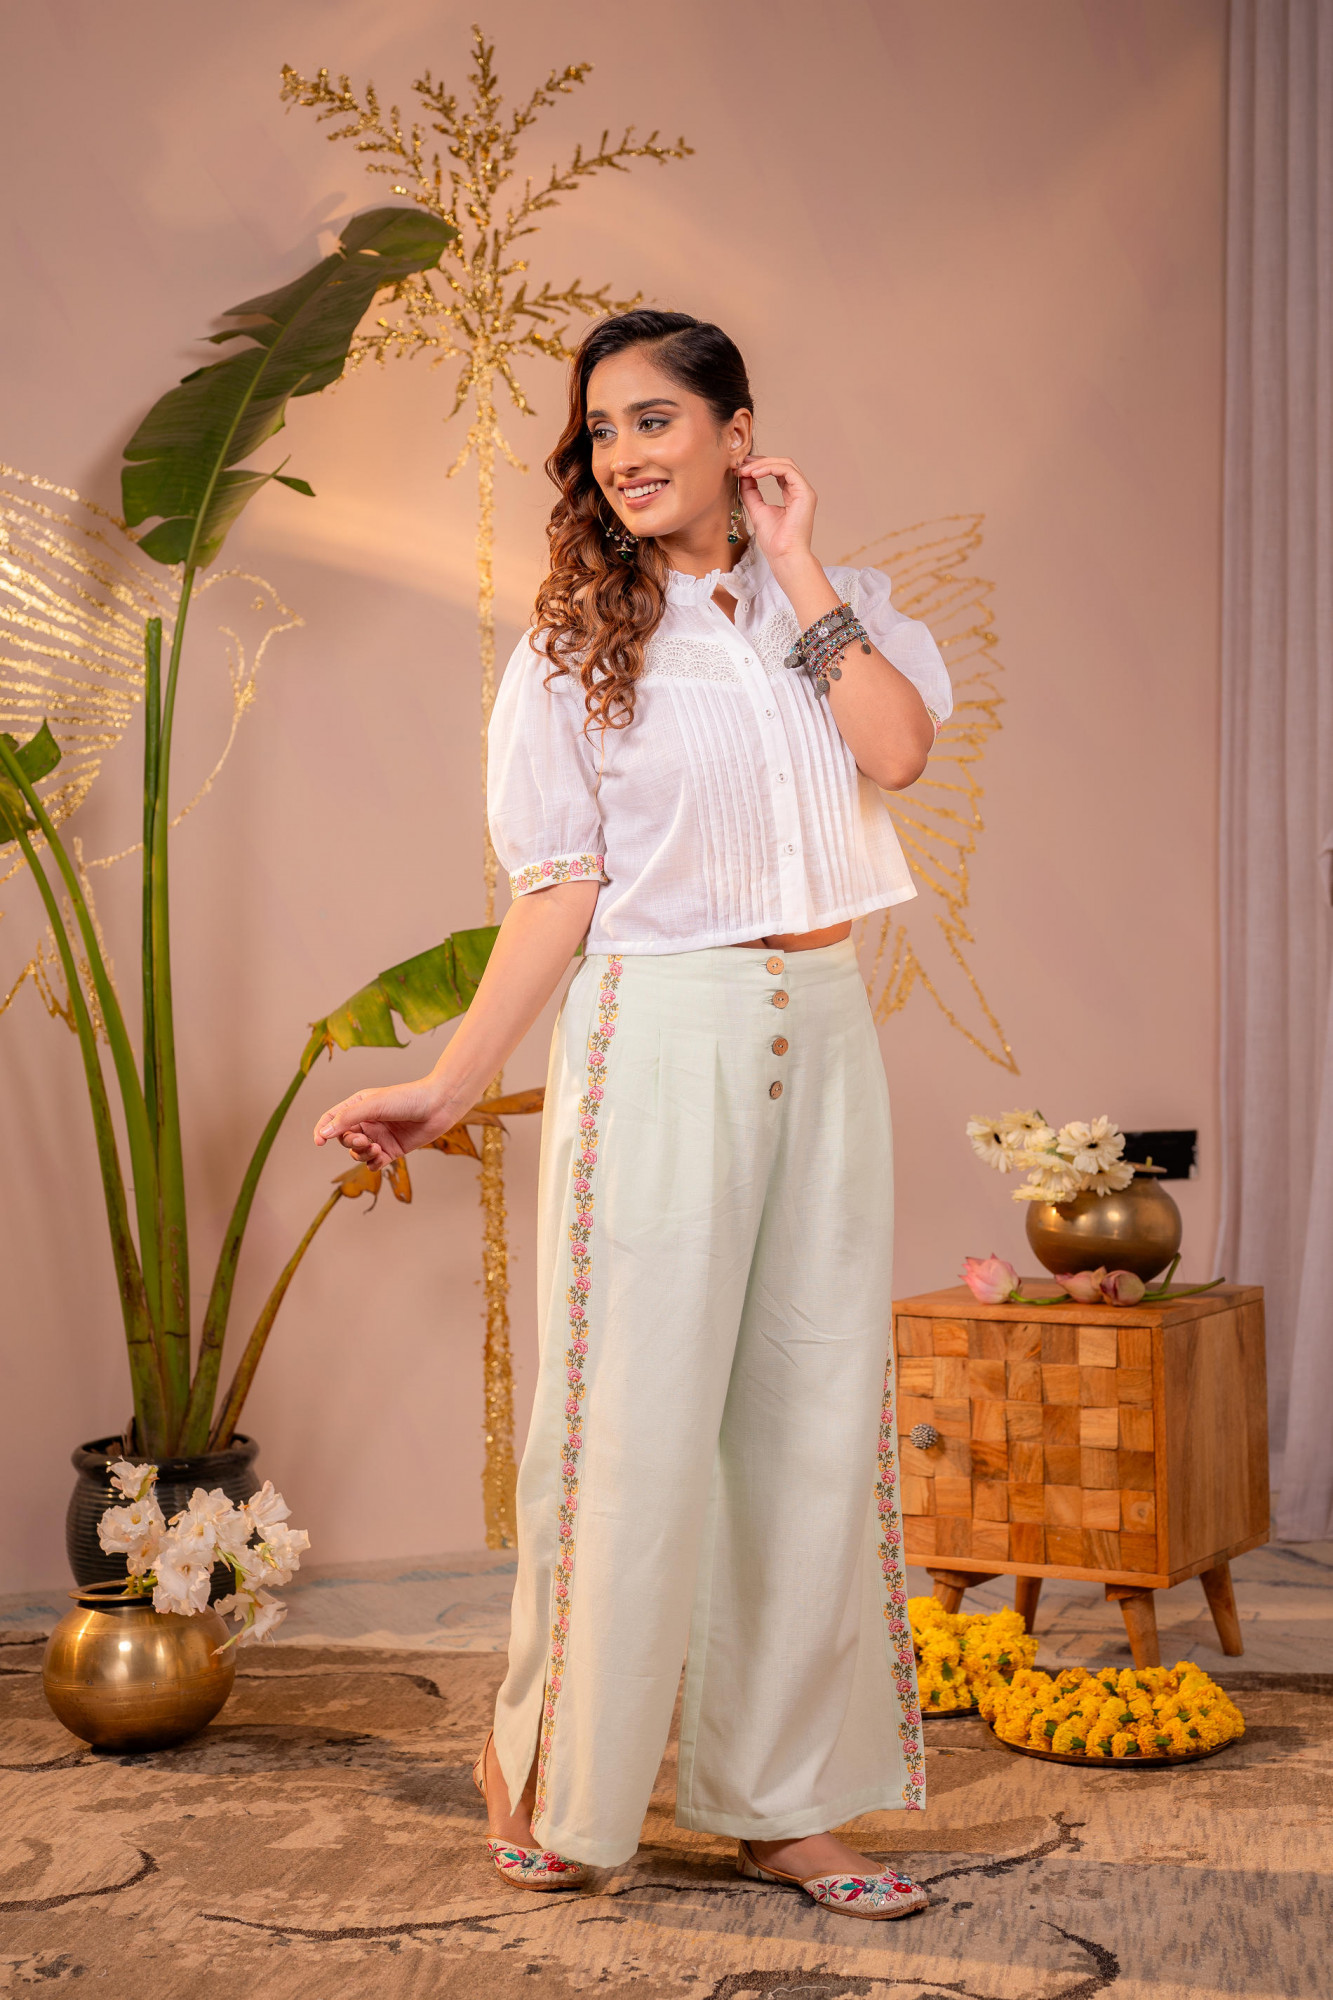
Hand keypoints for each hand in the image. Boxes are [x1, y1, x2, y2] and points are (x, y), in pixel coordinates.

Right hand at [312, 1078, 458, 1170]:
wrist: (438, 1106)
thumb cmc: (407, 1099)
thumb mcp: (372, 1105)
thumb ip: (346, 1119)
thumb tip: (324, 1133)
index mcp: (358, 1106)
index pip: (332, 1119)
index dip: (322, 1130)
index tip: (319, 1142)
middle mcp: (367, 1122)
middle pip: (344, 1139)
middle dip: (350, 1142)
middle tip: (364, 1140)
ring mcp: (379, 1137)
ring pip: (357, 1153)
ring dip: (361, 1154)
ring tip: (376, 1148)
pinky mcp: (392, 1150)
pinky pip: (373, 1163)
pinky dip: (373, 1163)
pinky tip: (381, 1156)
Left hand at [737, 455, 817, 569]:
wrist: (784, 555)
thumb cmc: (775, 541)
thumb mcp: (757, 510)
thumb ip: (751, 493)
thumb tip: (743, 475)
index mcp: (792, 495)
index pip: (777, 471)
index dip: (759, 466)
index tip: (740, 468)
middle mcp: (800, 491)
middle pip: (781, 464)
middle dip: (759, 462)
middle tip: (740, 464)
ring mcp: (804, 491)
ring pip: (785, 464)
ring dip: (762, 463)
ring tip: (745, 470)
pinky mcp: (805, 493)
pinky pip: (787, 470)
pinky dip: (769, 468)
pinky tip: (754, 474)